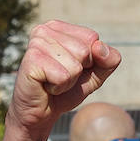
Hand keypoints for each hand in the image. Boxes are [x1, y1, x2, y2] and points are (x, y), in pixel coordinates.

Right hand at [9, 20, 122, 139]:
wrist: (40, 112)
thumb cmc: (65, 91)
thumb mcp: (94, 75)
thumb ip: (108, 61)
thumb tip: (101, 48)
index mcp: (59, 27)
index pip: (92, 38)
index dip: (90, 60)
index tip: (71, 68)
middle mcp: (45, 30)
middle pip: (85, 51)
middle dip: (78, 71)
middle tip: (60, 77)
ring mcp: (37, 43)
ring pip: (75, 65)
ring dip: (68, 81)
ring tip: (53, 81)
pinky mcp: (32, 60)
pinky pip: (63, 76)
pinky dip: (59, 87)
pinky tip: (46, 86)